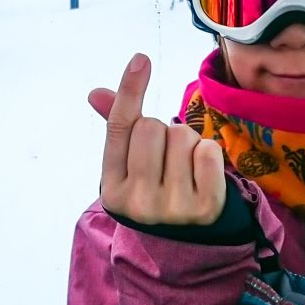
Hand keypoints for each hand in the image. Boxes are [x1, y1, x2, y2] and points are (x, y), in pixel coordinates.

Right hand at [88, 53, 225, 225]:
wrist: (187, 244)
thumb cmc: (154, 192)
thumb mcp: (130, 168)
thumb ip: (119, 128)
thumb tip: (96, 93)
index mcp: (112, 189)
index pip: (121, 128)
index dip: (130, 90)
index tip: (141, 59)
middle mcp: (138, 202)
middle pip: (153, 126)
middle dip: (162, 132)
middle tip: (166, 160)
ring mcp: (172, 208)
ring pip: (182, 135)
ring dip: (187, 143)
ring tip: (184, 169)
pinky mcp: (206, 207)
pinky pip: (209, 150)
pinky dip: (208, 154)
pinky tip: (202, 176)